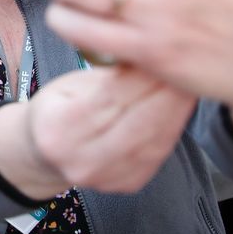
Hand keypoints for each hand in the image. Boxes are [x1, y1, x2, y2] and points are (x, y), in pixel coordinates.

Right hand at [0, 66, 195, 196]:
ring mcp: (106, 177)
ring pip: (154, 139)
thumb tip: (146, 50)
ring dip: (177, 108)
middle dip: (167, 90)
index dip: (142, 75)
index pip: (110, 97)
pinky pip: (159, 152)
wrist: (42, 154)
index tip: (164, 50)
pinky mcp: (128, 184)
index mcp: (57, 128)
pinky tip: (182, 104)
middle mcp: (80, 159)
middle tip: (188, 62)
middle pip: (138, 121)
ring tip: (190, 81)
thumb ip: (105, 75)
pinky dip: (174, 124)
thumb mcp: (69, 83)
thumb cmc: (56, 107)